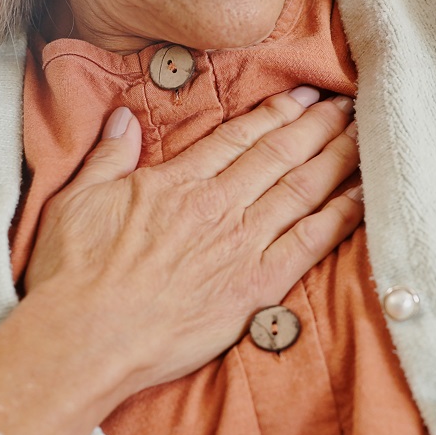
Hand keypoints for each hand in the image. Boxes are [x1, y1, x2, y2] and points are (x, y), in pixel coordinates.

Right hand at [24, 85, 362, 395]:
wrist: (86, 337)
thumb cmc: (73, 275)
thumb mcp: (77, 200)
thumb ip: (108, 156)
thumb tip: (123, 119)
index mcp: (177, 182)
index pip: (239, 137)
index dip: (276, 113)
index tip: (303, 96)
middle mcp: (218, 207)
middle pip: (280, 155)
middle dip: (318, 126)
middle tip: (347, 106)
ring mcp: (241, 247)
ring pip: (303, 190)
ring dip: (337, 159)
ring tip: (363, 136)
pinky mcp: (255, 289)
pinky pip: (311, 243)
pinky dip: (341, 216)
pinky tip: (363, 197)